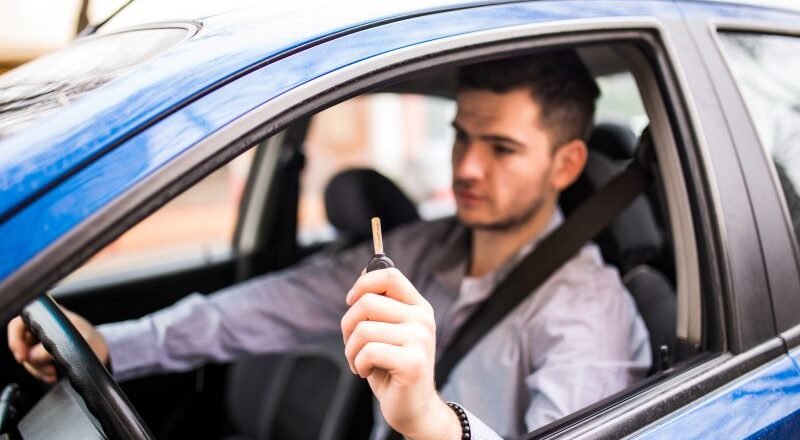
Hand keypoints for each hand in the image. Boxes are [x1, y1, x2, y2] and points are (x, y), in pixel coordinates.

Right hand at [7, 306, 108, 383]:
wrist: (99, 350)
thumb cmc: (92, 339)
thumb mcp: (81, 340)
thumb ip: (57, 345)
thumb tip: (33, 355)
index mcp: (49, 314)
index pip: (20, 322)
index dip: (16, 339)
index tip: (24, 357)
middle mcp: (40, 325)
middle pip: (20, 343)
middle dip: (31, 361)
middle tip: (47, 369)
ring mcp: (39, 338)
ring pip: (25, 356)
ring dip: (37, 369)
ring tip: (53, 373)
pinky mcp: (41, 352)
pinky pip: (32, 364)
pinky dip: (40, 372)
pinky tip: (52, 375)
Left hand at [341, 268, 459, 439]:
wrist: (413, 406)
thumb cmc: (393, 367)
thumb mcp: (385, 330)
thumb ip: (379, 303)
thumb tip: (364, 273)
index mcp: (418, 306)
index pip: (390, 276)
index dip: (363, 284)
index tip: (351, 301)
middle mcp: (423, 319)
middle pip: (367, 302)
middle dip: (348, 325)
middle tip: (353, 344)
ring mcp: (420, 339)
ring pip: (363, 329)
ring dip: (351, 350)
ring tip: (360, 361)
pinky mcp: (412, 362)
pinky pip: (368, 351)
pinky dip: (358, 364)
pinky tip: (366, 371)